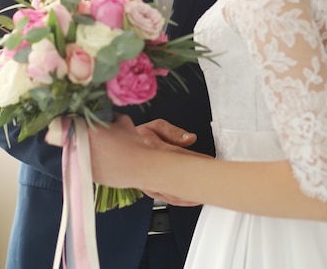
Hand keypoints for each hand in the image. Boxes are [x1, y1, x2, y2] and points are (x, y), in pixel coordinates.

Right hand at [88, 116, 210, 205]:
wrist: (112, 149)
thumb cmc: (136, 136)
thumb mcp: (155, 126)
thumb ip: (174, 132)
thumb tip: (191, 139)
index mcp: (152, 149)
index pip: (178, 155)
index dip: (195, 159)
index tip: (210, 161)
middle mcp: (150, 169)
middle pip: (177, 179)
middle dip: (196, 182)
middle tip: (213, 182)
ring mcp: (148, 182)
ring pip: (173, 193)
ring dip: (191, 194)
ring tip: (207, 192)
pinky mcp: (149, 190)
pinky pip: (167, 197)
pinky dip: (182, 199)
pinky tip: (193, 199)